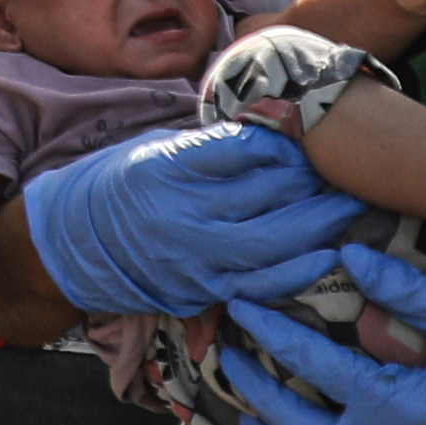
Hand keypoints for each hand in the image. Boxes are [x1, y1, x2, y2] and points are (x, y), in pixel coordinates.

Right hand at [20, 123, 357, 320]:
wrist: (72, 241)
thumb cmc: (120, 183)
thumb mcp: (158, 147)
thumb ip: (214, 146)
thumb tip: (276, 135)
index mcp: (168, 168)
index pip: (244, 151)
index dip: (287, 146)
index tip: (313, 135)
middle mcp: (180, 214)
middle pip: (268, 197)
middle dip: (317, 186)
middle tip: (353, 172)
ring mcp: (189, 258)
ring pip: (271, 245)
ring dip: (319, 228)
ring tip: (351, 209)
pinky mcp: (198, 289)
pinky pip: (258, 284)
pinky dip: (297, 270)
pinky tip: (326, 255)